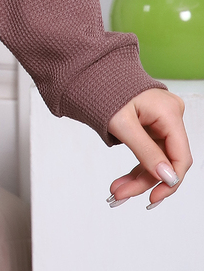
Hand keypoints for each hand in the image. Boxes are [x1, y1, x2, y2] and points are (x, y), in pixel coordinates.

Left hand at [107, 87, 191, 207]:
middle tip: (120, 195)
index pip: (180, 156)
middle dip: (145, 181)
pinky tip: (124, 181)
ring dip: (138, 177)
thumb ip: (145, 151)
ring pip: (156, 158)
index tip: (153, 199)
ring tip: (116, 191)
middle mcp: (170, 115)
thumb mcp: (122, 124)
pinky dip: (137, 165)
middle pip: (166, 160)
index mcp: (169, 112)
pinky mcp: (152, 124)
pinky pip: (149, 151)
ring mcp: (162, 120)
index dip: (170, 181)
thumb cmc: (103, 89)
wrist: (91, 71)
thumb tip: (168, 178)